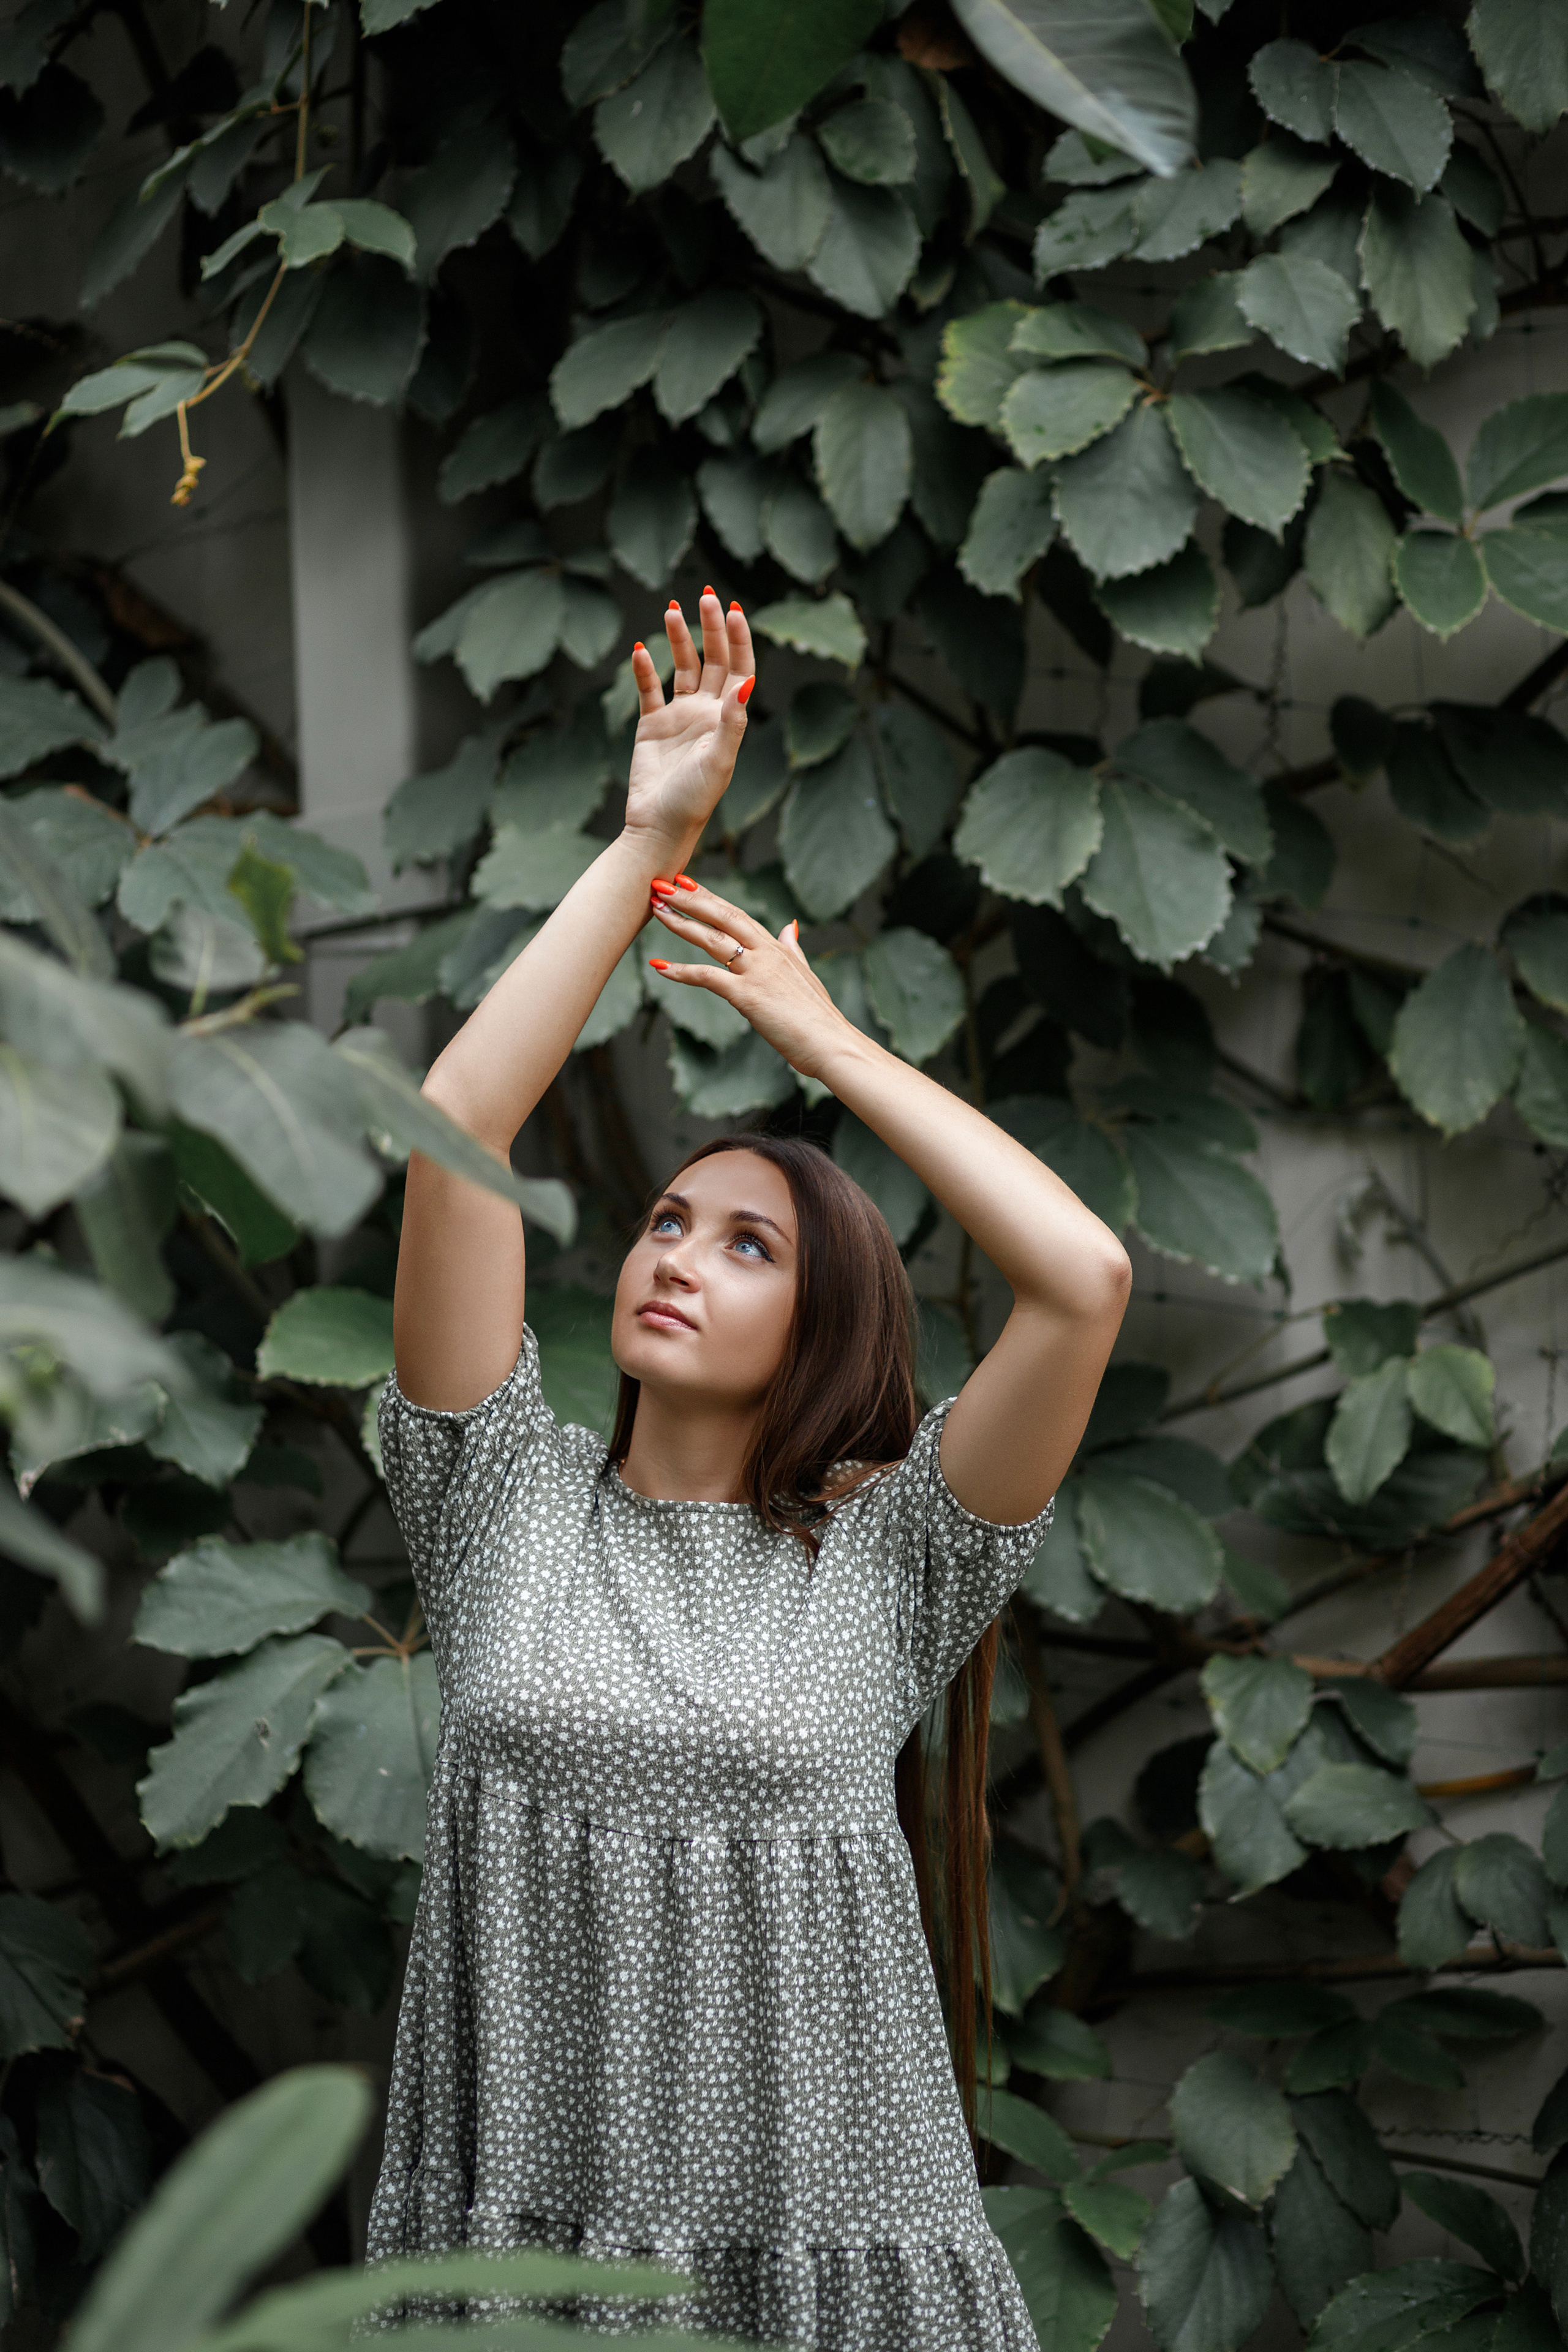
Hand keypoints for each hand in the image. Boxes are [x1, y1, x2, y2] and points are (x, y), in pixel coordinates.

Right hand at [624, 592, 754, 853]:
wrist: (658, 827)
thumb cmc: (694, 800)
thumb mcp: (719, 760)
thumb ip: (733, 720)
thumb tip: (747, 681)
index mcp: (728, 719)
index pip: (738, 669)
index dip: (738, 639)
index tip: (733, 610)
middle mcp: (706, 713)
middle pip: (711, 660)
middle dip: (709, 627)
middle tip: (704, 596)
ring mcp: (678, 717)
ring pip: (681, 668)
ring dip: (678, 640)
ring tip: (671, 611)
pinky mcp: (651, 726)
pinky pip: (648, 690)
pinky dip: (644, 670)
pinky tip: (640, 649)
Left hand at [646, 880, 861, 1084]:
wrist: (833, 1044)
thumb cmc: (820, 1018)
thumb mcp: (806, 975)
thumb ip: (793, 950)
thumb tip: (789, 928)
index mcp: (777, 948)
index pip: (737, 914)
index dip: (710, 897)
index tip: (687, 883)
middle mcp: (766, 953)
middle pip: (722, 916)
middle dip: (690, 898)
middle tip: (662, 883)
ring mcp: (757, 973)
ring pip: (712, 939)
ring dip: (680, 923)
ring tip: (655, 909)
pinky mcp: (748, 996)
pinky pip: (708, 978)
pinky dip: (681, 971)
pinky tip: (658, 967)